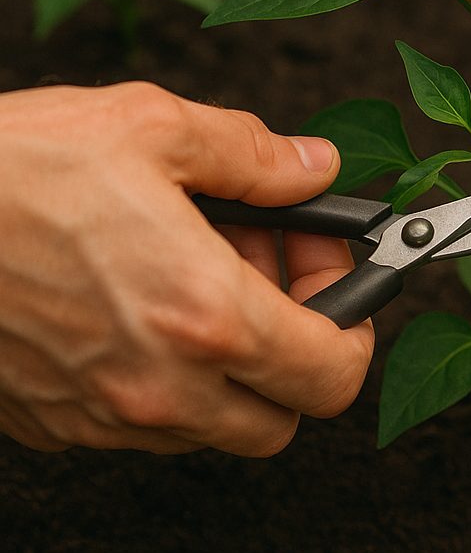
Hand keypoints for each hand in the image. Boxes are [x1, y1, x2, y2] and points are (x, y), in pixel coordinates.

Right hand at [0, 83, 372, 455]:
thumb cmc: (16, 168)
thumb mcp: (155, 128)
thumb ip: (256, 156)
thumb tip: (315, 168)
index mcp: (203, 314)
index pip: (333, 372)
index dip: (355, 322)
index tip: (337, 273)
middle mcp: (159, 384)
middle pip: (285, 414)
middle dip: (302, 346)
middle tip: (278, 271)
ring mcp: (103, 413)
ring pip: (218, 424)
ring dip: (238, 361)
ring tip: (209, 275)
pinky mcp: (57, 421)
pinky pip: (149, 421)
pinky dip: (174, 375)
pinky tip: (149, 301)